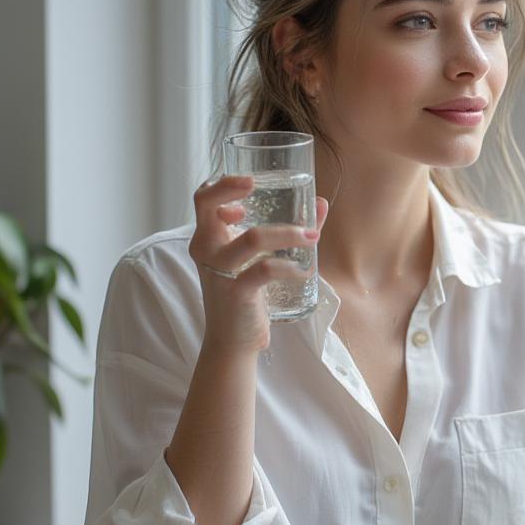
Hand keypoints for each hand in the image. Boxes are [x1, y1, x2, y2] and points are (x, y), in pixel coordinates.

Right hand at [188, 174, 329, 354]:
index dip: (223, 184)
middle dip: (231, 187)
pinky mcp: (236, 292)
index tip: (251, 184)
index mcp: (208, 238)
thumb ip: (289, 230)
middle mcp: (207, 250)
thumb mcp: (259, 259)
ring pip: (252, 237)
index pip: (203, 199)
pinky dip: (291, 267)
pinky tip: (306, 269)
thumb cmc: (247, 294)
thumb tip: (321, 203)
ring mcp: (220, 271)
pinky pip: (266, 270)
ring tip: (312, 236)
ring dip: (288, 233)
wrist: (233, 340)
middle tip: (257, 184)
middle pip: (207, 205)